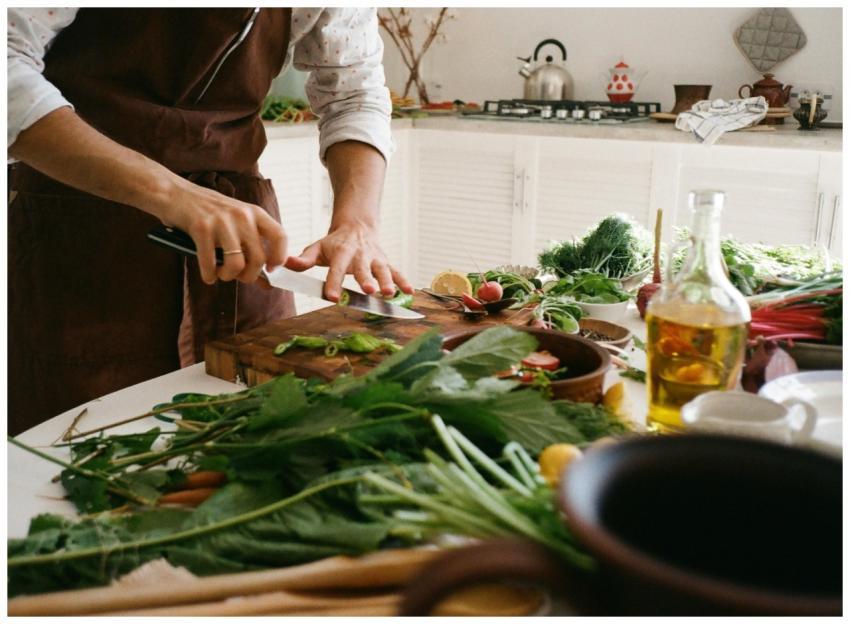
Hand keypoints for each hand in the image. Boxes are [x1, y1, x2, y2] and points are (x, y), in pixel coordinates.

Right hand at [155, 179, 287, 284]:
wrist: (175, 193)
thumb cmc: (208, 213)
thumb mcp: (235, 223)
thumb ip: (252, 248)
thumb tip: (268, 284)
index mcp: (255, 213)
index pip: (280, 236)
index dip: (279, 258)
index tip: (270, 270)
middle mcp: (242, 215)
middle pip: (259, 259)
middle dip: (248, 276)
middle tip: (237, 276)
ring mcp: (222, 221)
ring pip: (237, 265)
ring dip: (228, 276)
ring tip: (221, 274)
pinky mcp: (201, 228)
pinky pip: (210, 264)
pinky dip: (209, 275)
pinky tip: (208, 274)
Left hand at [285, 221, 412, 301]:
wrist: (357, 226)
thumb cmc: (334, 243)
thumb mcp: (317, 247)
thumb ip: (304, 259)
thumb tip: (286, 264)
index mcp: (341, 252)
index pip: (336, 269)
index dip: (333, 283)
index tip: (331, 297)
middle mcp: (360, 255)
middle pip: (363, 269)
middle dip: (366, 280)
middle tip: (369, 291)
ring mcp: (375, 258)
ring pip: (383, 270)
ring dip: (388, 281)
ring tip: (389, 293)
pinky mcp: (386, 262)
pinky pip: (396, 271)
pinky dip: (404, 281)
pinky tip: (410, 292)